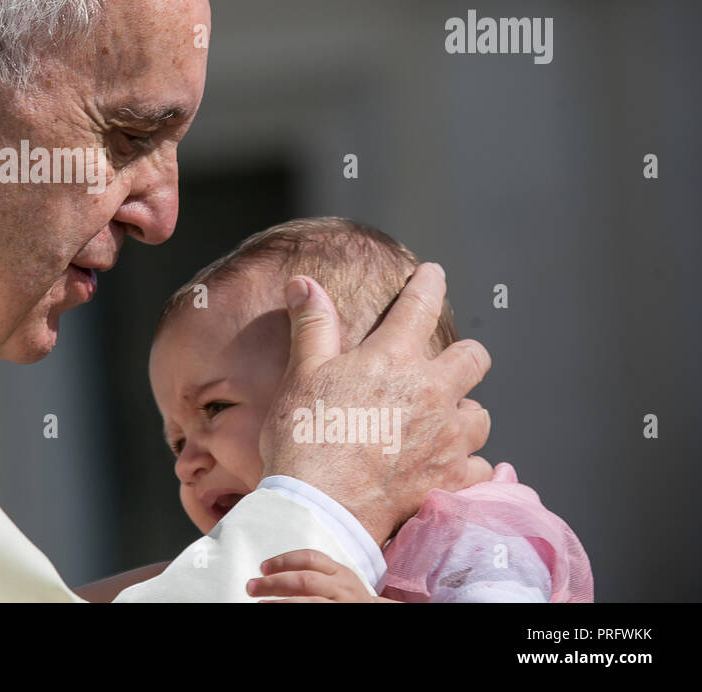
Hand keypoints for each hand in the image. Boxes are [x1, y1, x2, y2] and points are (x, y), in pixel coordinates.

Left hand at [246, 549, 398, 602]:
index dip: (283, 560)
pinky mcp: (343, 618)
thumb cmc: (346, 597)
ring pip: (310, 603)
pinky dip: (295, 613)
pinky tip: (279, 614)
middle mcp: (342, 587)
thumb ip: (311, 573)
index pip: (309, 558)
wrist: (378, 613)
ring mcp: (343, 605)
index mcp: (339, 571)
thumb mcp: (335, 580)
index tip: (262, 567)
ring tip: (260, 605)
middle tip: (250, 587)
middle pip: (304, 580)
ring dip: (282, 604)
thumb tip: (268, 575)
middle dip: (274, 583)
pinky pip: (316, 614)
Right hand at [260, 262, 492, 544]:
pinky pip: (479, 467)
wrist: (320, 508)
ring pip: (481, 416)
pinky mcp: (451, 479)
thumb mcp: (301, 373)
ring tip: (443, 421)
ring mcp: (447, 439)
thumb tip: (304, 283)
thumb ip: (312, 324)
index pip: (420, 305)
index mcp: (393, 359)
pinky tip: (448, 467)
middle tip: (445, 364)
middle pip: (474, 358)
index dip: (428, 283)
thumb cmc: (306, 437)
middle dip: (464, 356)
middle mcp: (432, 393)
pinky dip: (466, 465)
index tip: (433, 274)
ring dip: (465, 413)